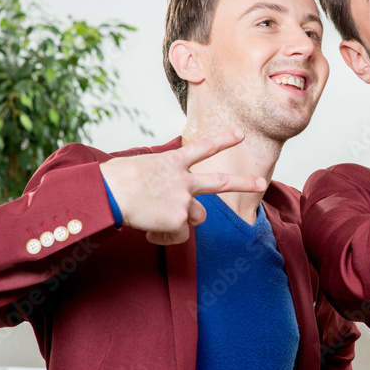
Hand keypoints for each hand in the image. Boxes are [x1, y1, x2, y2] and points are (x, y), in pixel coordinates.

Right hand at [99, 129, 266, 244]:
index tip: (240, 134)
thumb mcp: (138, 168)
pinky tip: (149, 230)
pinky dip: (165, 236)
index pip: (203, 148)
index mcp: (172, 162)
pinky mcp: (179, 220)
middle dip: (243, 183)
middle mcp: (184, 180)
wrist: (108, 193)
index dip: (223, 140)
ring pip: (196, 217)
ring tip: (157, 220)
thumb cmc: (113, 180)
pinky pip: (178, 235)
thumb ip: (157, 177)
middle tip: (261, 183)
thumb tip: (157, 194)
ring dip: (181, 221)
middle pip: (220, 183)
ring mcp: (184, 200)